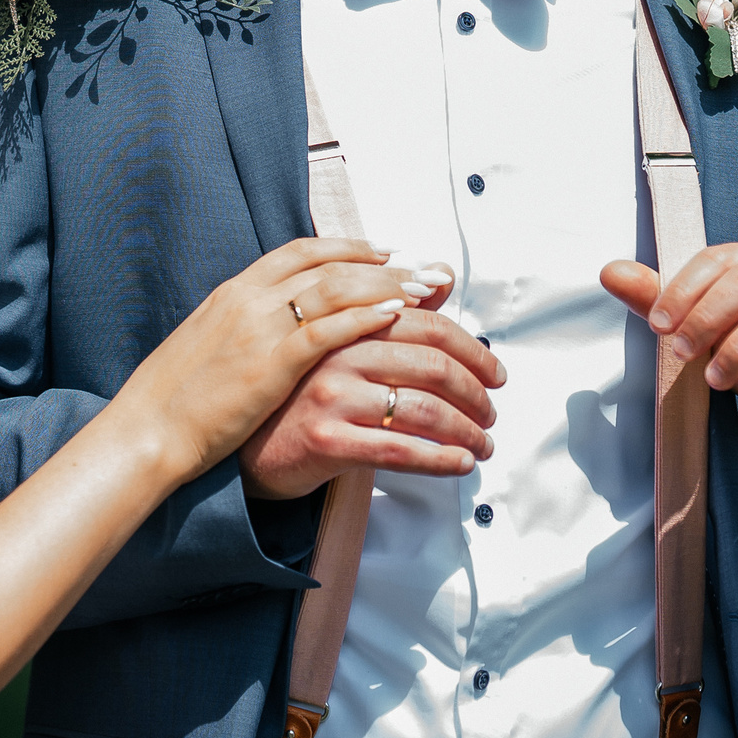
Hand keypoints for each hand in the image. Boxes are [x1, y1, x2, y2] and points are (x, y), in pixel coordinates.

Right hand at [112, 239, 418, 481]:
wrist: (146, 429)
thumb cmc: (176, 399)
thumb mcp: (209, 345)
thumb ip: (243, 326)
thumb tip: (276, 325)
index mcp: (232, 292)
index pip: (301, 253)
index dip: (348, 247)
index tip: (384, 249)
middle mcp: (247, 299)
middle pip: (328, 265)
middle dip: (382, 263)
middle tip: (423, 266)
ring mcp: (256, 328)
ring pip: (334, 289)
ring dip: (385, 285)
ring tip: (425, 288)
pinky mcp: (267, 364)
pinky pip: (324, 331)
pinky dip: (363, 317)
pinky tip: (395, 315)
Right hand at [238, 263, 506, 500]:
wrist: (243, 444)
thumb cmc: (296, 394)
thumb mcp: (337, 342)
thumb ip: (391, 311)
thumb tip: (445, 275)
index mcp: (342, 322)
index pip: (423, 322)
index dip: (470, 347)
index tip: (493, 370)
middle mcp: (336, 353)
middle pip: (430, 363)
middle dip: (475, 390)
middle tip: (492, 408)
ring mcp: (330, 397)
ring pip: (422, 409)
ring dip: (466, 429)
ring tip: (483, 443)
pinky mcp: (326, 440)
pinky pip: (399, 449)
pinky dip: (441, 459)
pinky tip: (461, 463)